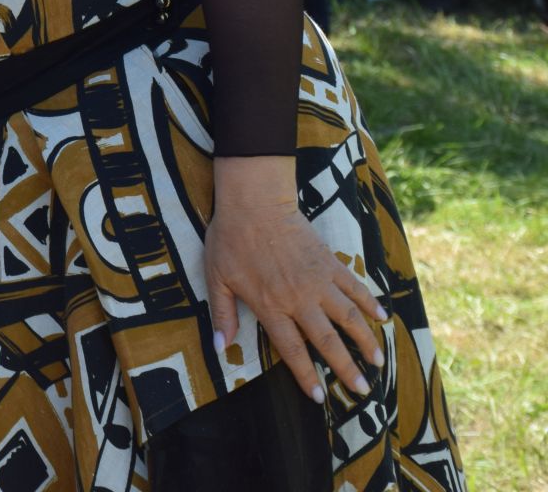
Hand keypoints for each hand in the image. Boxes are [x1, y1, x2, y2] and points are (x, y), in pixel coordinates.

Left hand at [204, 156, 387, 403]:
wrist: (254, 203)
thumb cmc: (230, 239)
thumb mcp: (217, 278)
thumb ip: (222, 314)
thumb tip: (219, 348)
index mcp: (271, 307)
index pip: (292, 349)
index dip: (306, 375)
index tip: (320, 396)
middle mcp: (299, 299)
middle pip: (327, 341)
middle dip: (345, 368)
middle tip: (362, 389)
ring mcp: (318, 281)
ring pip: (348, 317)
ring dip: (365, 341)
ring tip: (378, 362)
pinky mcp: (329, 262)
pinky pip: (354, 287)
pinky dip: (370, 302)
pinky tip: (382, 317)